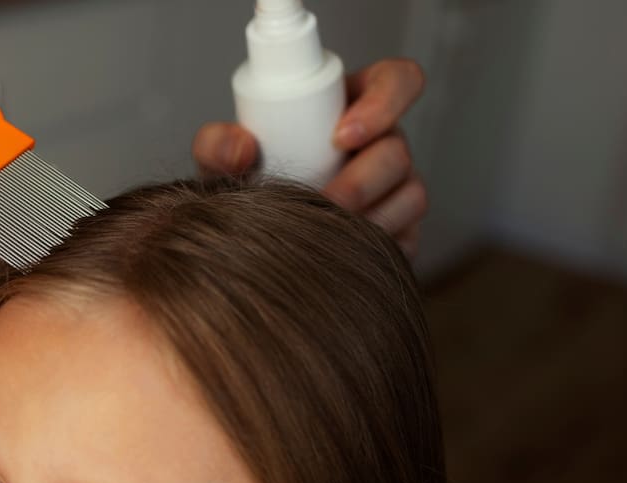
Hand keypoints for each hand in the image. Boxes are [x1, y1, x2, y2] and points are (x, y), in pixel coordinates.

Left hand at [192, 58, 426, 255]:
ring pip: (410, 196)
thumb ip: (216, 144)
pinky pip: (406, 237)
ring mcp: (396, 189)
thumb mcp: (219, 162)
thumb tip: (241, 148)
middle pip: (398, 150)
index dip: (384, 101)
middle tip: (325, 201)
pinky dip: (373, 247)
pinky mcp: (400, 232)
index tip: (343, 135)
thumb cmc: (243, 187)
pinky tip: (340, 256)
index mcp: (349, 107)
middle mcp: (381, 145)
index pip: (395, 82)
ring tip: (325, 233)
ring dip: (368, 217)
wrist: (250, 247)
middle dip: (363, 179)